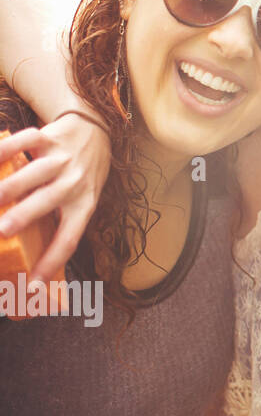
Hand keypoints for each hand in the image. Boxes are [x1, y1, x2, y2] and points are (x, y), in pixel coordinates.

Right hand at [0, 112, 110, 283]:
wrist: (96, 130)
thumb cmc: (84, 174)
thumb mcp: (83, 198)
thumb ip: (60, 218)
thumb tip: (31, 255)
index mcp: (85, 204)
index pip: (69, 238)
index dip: (52, 262)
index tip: (32, 285)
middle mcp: (76, 182)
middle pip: (50, 201)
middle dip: (25, 215)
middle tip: (2, 230)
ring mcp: (63, 159)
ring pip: (36, 172)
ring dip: (11, 185)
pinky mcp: (51, 137)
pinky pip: (28, 139)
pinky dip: (8, 147)